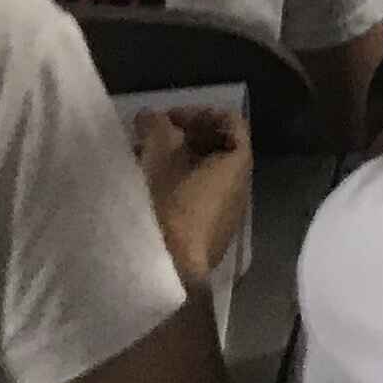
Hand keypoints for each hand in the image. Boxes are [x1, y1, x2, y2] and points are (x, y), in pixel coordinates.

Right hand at [130, 103, 256, 288]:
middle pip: (218, 147)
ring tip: (143, 161)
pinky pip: (197, 197)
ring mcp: (225, 213)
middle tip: (153, 137)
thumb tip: (149, 115)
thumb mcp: (159, 158)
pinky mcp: (208, 234)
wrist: (169, 270)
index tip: (169, 118)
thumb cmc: (171, 206)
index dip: (200, 112)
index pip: (231, 122)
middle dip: (184, 136)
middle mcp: (239, 187)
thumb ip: (155, 128)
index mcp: (238, 164)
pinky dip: (176, 184)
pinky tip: (147, 188)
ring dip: (176, 161)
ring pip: (204, 174)